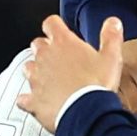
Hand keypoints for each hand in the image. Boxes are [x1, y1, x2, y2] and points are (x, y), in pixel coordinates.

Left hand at [17, 16, 123, 131]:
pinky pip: (24, 98)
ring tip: (50, 78)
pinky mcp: (33, 100)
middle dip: (45, 48)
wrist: (85, 113)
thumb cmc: (97, 84)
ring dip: (37, 71)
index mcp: (64, 44)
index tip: (60, 30)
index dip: (55, 25)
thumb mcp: (111, 57)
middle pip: (37, 44)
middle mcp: (45, 58)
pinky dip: (29, 99)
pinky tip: (37, 101)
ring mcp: (36, 79)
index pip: (51, 23)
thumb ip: (110, 37)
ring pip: (28, 67)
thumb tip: (113, 22)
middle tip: (59, 56)